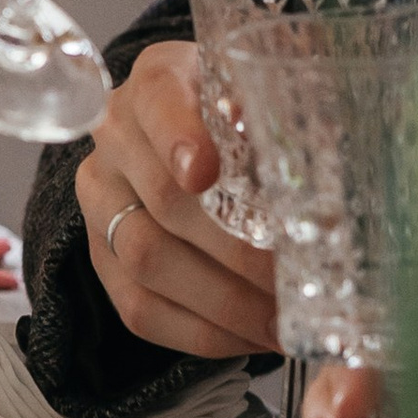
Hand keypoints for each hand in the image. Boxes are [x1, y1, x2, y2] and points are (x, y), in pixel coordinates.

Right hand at [75, 41, 278, 359]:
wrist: (193, 139)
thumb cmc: (248, 118)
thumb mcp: (271, 97)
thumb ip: (289, 112)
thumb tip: (316, 152)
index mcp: (159, 79)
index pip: (159, 100)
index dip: (180, 137)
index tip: (207, 174)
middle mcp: (115, 136)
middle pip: (163, 199)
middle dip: (237, 252)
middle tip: (295, 283)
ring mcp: (101, 199)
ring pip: (147, 261)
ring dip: (223, 302)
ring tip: (282, 323)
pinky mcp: (100, 256)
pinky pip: (139, 308)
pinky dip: (200, 333)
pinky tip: (250, 338)